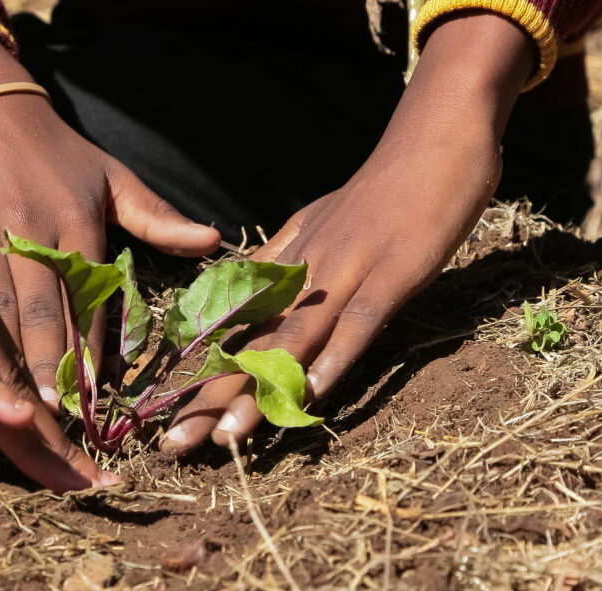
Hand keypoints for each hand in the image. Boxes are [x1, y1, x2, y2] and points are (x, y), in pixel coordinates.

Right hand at [0, 37, 220, 410]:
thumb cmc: (55, 152)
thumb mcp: (111, 176)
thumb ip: (157, 216)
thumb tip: (211, 241)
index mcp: (73, 219)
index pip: (85, 297)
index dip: (89, 350)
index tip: (95, 396)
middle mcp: (29, 229)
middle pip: (38, 312)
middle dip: (46, 367)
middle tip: (54, 418)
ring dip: (5, 362)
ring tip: (15, 409)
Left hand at [161, 13, 536, 454]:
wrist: (436, 133)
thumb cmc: (382, 187)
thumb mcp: (320, 225)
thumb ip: (285, 264)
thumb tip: (249, 298)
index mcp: (287, 263)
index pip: (234, 328)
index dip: (200, 374)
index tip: (165, 417)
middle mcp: (305, 272)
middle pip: (250, 343)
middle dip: (209, 398)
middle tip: (172, 446)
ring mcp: (348, 272)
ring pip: (292, 340)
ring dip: (257, 392)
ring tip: (224, 439)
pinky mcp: (392, 274)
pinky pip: (358, 324)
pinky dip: (334, 361)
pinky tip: (308, 396)